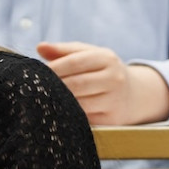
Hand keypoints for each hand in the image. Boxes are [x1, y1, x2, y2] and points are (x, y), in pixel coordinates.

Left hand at [38, 42, 168, 125]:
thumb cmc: (102, 71)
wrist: (133, 95)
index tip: (35, 73)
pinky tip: (58, 113)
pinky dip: (69, 116)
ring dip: (59, 103)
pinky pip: (84, 119)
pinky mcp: (112, 120)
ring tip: (43, 101)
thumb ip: (63, 51)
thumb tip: (40, 47)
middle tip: (35, 90)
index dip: (53, 68)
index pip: (75, 62)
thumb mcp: (88, 55)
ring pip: (79, 104)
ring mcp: (115, 101)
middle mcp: (114, 79)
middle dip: (53, 87)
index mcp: (106, 58)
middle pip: (76, 85)